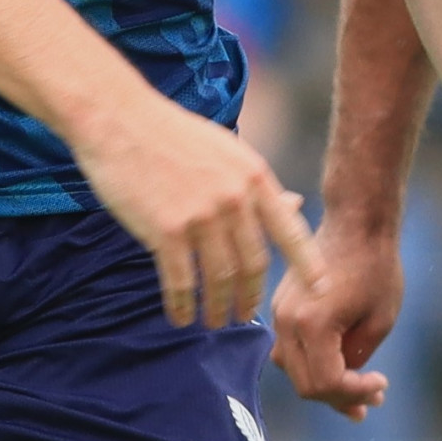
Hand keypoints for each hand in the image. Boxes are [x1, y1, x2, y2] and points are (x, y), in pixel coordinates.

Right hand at [74, 86, 315, 327]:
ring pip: (220, 278)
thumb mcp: (228, 151)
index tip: (321, 290)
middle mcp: (235, 199)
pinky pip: (181, 282)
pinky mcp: (167, 231)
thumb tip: (295, 205)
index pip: (291, 231)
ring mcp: (202, 216)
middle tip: (244, 316)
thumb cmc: (172, 135)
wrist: (120, 119)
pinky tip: (180, 317)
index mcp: (255, 177)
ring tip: (213, 321)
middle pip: (254, 264)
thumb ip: (257, 184)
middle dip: (250, 297)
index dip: (308, 265)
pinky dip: (182, 306)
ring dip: (217, 307)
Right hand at [270, 213, 405, 418]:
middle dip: (340, 396)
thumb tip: (346, 382)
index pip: (325, 383)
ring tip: (359, 390)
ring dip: (324, 384)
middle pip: (305, 383)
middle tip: (374, 398)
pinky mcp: (281, 306)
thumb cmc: (375, 266)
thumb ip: (359, 356)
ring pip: (293, 369)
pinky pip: (290, 349)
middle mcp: (286, 321)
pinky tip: (340, 366)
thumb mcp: (380, 319)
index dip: (355, 393)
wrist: (355, 222)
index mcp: (312, 324)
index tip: (382, 385)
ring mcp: (279, 313)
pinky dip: (313, 363)